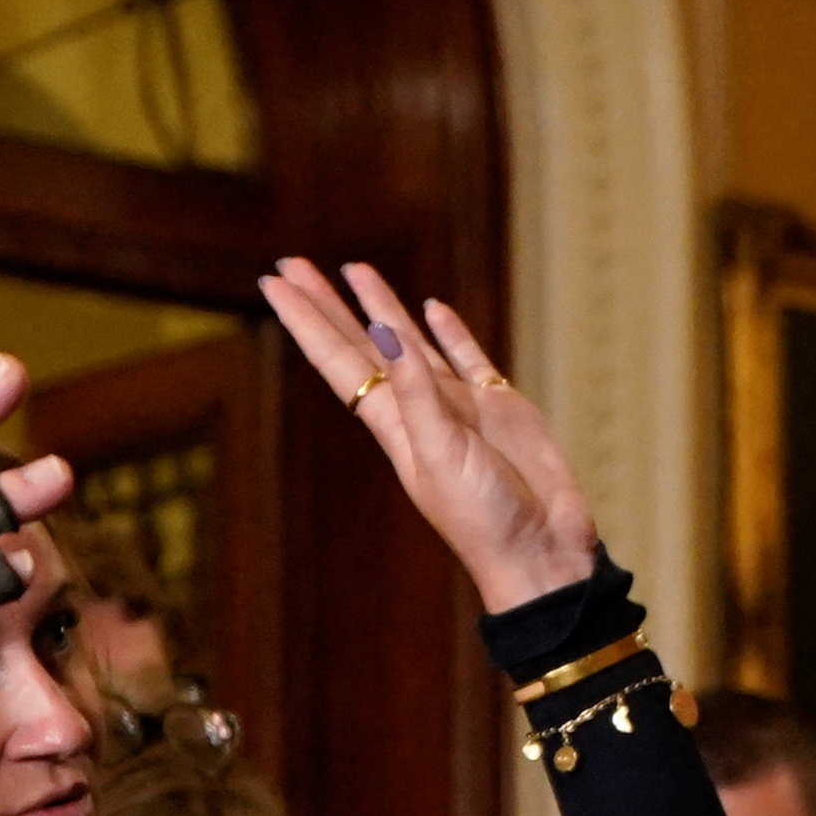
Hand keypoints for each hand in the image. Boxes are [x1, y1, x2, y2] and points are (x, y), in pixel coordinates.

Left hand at [258, 261, 598, 611]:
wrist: (541, 551)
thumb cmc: (484, 517)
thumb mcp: (441, 453)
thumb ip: (417, 391)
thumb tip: (383, 333)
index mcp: (394, 423)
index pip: (338, 358)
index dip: (306, 320)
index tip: (274, 282)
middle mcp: (418, 408)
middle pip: (362, 344)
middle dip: (326, 305)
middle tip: (291, 264)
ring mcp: (459, 406)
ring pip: (412, 342)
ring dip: (382, 307)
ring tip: (355, 269)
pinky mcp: (499, 407)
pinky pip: (468, 358)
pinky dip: (450, 332)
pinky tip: (433, 309)